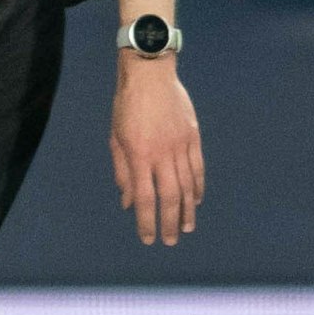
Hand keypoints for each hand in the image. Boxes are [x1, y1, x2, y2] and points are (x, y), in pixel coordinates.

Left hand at [110, 56, 204, 245]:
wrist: (149, 73)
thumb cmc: (126, 105)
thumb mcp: (115, 136)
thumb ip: (122, 170)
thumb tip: (127, 202)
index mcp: (138, 154)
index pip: (144, 197)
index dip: (146, 221)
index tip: (148, 238)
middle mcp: (161, 153)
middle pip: (169, 197)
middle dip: (169, 222)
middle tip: (169, 241)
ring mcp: (180, 145)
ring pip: (187, 186)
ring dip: (187, 210)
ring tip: (185, 227)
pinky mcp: (193, 137)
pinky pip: (197, 169)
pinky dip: (197, 187)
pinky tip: (195, 201)